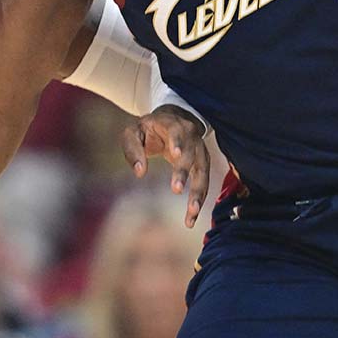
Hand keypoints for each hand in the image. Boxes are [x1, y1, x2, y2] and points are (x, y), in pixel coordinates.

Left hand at [122, 105, 209, 227]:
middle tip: (176, 189)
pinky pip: (204, 183)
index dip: (177, 142)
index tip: (176, 154)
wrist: (175, 118)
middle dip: (184, 172)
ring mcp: (200, 151)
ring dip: (198, 193)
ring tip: (191, 213)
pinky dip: (199, 200)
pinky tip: (191, 218)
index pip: (177, 132)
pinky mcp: (203, 164)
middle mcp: (191, 137)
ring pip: (202, 172)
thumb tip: (140, 173)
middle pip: (191, 155)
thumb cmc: (149, 129)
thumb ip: (133, 149)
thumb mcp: (134, 132)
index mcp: (173, 125)